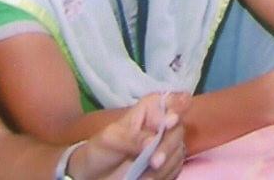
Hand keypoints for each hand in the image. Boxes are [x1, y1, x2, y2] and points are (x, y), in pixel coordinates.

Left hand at [69, 92, 189, 179]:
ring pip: (178, 151)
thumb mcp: (111, 139)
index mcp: (151, 109)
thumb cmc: (101, 149)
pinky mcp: (169, 163)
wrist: (96, 175)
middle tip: (154, 162)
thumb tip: (152, 142)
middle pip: (177, 130)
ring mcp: (168, 144)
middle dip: (167, 147)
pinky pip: (175, 168)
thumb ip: (132, 138)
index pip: (171, 101)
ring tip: (144, 177)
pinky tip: (147, 179)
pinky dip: (164, 176)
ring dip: (164, 166)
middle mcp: (163, 124)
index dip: (177, 107)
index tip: (170, 121)